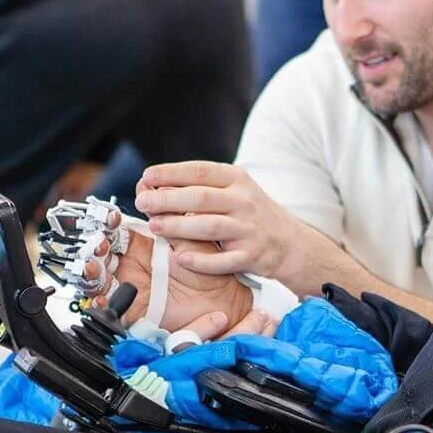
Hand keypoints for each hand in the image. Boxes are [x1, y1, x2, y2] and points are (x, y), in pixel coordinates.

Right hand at [86, 228, 254, 335]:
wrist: (225, 303)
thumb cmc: (211, 270)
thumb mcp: (194, 241)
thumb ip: (176, 219)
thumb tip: (163, 187)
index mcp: (145, 243)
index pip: (117, 228)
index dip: (110, 222)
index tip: (111, 217)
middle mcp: (133, 263)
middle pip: (101, 252)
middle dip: (95, 246)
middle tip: (99, 243)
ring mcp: (130, 285)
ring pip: (99, 277)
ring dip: (93, 270)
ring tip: (95, 265)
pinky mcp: (132, 309)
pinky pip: (110, 307)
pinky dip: (101, 301)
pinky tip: (101, 296)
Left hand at [135, 162, 308, 286]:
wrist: (288, 241)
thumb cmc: (249, 213)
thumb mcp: (233, 191)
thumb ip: (199, 187)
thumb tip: (152, 185)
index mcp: (238, 180)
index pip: (201, 171)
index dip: (172, 173)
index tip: (147, 176)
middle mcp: (245, 202)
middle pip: (201, 198)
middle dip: (168, 199)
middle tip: (143, 201)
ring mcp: (249, 229)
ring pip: (210, 227)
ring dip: (179, 226)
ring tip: (154, 225)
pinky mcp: (251, 256)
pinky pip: (223, 261)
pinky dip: (201, 261)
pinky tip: (181, 258)